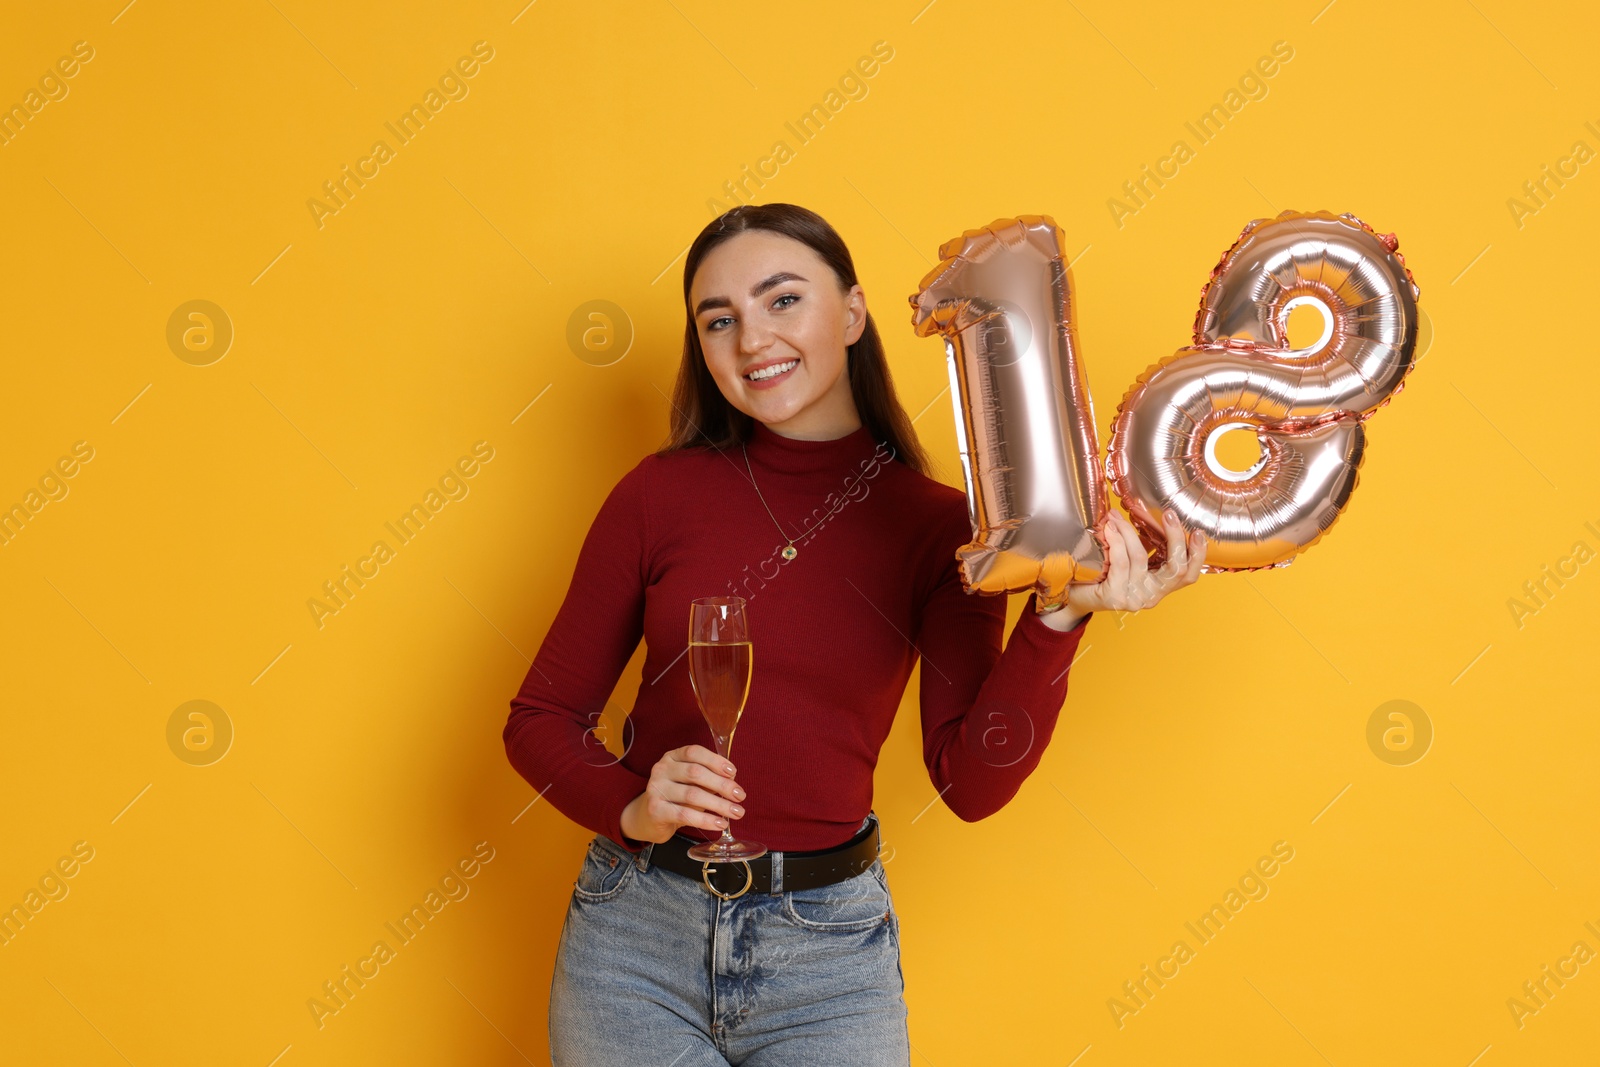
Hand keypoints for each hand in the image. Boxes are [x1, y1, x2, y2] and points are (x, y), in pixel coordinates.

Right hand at [619, 744, 746, 844]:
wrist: (648, 818)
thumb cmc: (676, 797)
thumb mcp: (690, 783)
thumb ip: (709, 778)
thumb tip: (733, 781)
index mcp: (672, 757)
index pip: (694, 752)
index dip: (715, 761)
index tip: (733, 772)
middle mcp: (661, 769)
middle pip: (695, 773)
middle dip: (722, 785)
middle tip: (740, 796)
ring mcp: (655, 789)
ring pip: (692, 795)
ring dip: (719, 804)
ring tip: (737, 812)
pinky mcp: (655, 810)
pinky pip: (684, 814)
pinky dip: (706, 820)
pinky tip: (720, 824)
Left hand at [1064, 510, 1206, 615]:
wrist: (1074, 598)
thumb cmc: (1102, 576)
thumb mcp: (1130, 561)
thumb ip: (1146, 547)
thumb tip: (1151, 516)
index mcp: (1159, 588)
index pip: (1188, 576)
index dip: (1198, 555)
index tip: (1198, 533)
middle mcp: (1151, 596)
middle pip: (1176, 569)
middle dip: (1176, 538)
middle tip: (1169, 514)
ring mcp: (1134, 598)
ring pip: (1141, 558)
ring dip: (1130, 531)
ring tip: (1117, 516)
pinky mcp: (1115, 596)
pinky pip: (1121, 562)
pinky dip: (1117, 541)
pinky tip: (1110, 528)